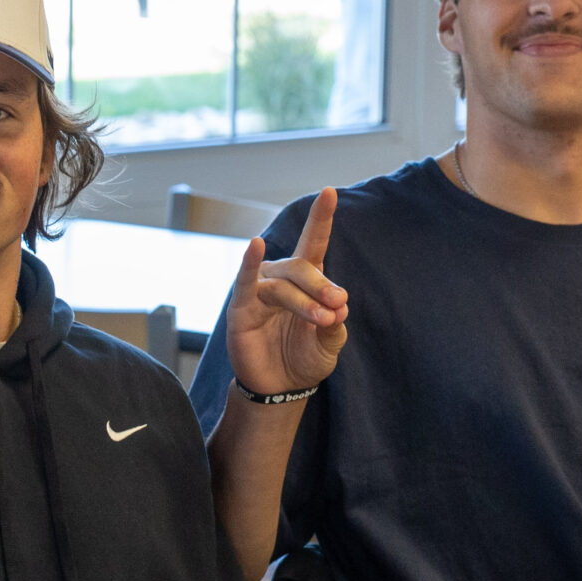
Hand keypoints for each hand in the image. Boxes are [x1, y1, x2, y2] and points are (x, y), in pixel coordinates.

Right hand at [224, 186, 346, 399]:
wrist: (280, 389)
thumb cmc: (304, 358)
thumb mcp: (329, 344)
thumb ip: (335, 324)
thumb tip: (340, 307)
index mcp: (306, 282)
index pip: (314, 243)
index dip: (321, 218)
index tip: (330, 192)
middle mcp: (281, 280)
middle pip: (302, 268)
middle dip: (322, 285)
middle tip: (337, 304)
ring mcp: (259, 293)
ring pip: (283, 285)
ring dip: (304, 301)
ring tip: (321, 319)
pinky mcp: (241, 309)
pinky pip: (246, 282)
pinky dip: (250, 263)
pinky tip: (255, 245)